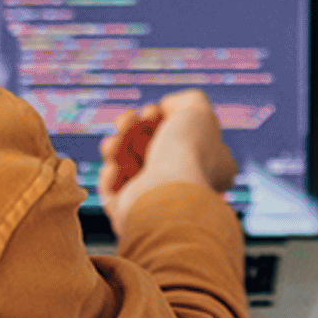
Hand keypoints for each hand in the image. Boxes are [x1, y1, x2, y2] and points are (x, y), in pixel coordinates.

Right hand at [99, 89, 238, 230]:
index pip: (182, 140)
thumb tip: (167, 107)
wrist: (169, 194)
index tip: (153, 111)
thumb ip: (187, 101)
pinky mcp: (130, 216)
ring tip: (114, 143)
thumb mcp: (198, 111)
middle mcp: (184, 187)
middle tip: (128, 120)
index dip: (162, 119)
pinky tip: (113, 167)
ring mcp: (156, 203)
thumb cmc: (188, 153)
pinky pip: (113, 193)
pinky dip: (109, 177)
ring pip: (127, 170)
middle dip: (133, 129)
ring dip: (117, 148)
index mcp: (209, 167)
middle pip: (149, 150)